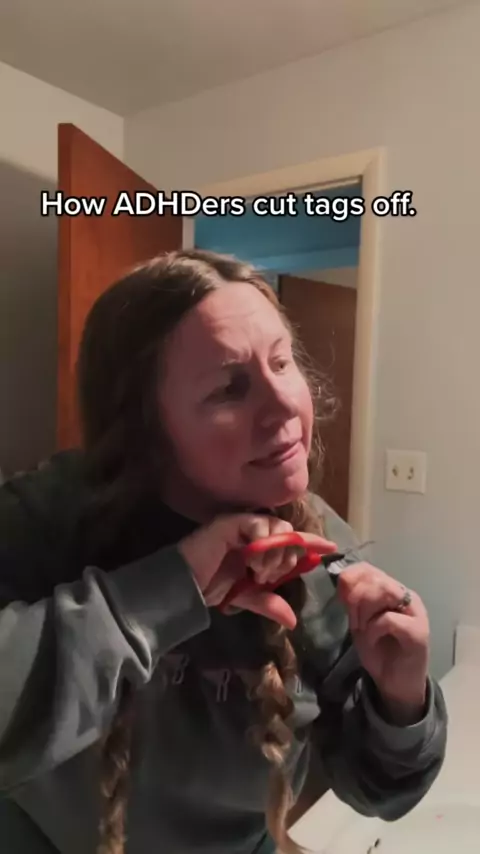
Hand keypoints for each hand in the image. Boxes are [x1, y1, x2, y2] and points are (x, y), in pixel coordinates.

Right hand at [178, 514, 336, 628]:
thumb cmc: (212, 587)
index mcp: (261, 546)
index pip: (292, 540)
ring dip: (276, 552)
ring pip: (279, 527)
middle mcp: (255, 532)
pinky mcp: (232, 522)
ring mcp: (244, 525)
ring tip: (261, 571)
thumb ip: (269, 603)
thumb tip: (293, 620)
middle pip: (290, 532)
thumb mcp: (247, 597)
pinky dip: (262, 544)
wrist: (186, 585)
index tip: (331, 548)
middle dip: (288, 556)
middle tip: (270, 575)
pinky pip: (260, 525)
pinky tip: (252, 562)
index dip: (311, 542)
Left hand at [337, 563, 429, 721]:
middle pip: (374, 578)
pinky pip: (389, 618)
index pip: (367, 568)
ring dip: (365, 611)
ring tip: (363, 629)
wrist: (396, 685)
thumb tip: (341, 578)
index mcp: (391, 589)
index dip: (350, 579)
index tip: (342, 600)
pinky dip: (373, 629)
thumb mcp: (359, 622)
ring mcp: (414, 612)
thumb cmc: (379, 652)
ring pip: (383, 591)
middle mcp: (406, 595)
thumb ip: (352, 601)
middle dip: (356, 599)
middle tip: (354, 621)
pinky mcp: (418, 632)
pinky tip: (372, 640)